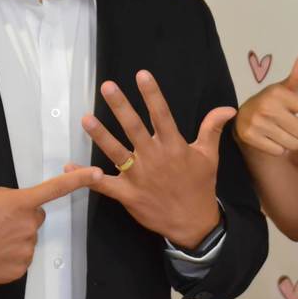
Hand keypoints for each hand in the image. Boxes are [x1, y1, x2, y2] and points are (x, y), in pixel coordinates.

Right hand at [0, 167, 102, 285]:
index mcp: (21, 202)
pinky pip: (19, 259)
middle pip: (35, 218)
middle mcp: (29, 225)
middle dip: (21, 219)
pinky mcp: (20, 269)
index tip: (97, 173)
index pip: (56, 188)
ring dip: (13, 239)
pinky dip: (8, 258)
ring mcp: (26, 248)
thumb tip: (5, 204)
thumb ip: (1, 195)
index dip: (79, 180)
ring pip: (26, 240)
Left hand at [74, 70, 232, 249]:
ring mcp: (139, 177)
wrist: (193, 223)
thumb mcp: (208, 156)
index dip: (152, 94)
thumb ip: (212, 129)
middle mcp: (154, 158)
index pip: (162, 115)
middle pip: (135, 128)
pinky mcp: (128, 194)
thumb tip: (227, 108)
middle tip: (107, 87)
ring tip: (86, 119)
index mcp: (174, 146)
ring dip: (100, 136)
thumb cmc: (199, 186)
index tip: (142, 75)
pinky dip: (86, 177)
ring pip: (116, 153)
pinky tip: (70, 167)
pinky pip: (104, 185)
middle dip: (120, 107)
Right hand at [234, 50, 297, 156]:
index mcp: (279, 93)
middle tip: (287, 124)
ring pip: (293, 144)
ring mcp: (258, 123)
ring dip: (289, 142)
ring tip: (278, 132)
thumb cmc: (269, 102)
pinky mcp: (250, 137)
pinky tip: (269, 139)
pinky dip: (277, 149)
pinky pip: (279, 152)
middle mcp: (268, 107)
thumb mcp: (283, 88)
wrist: (240, 117)